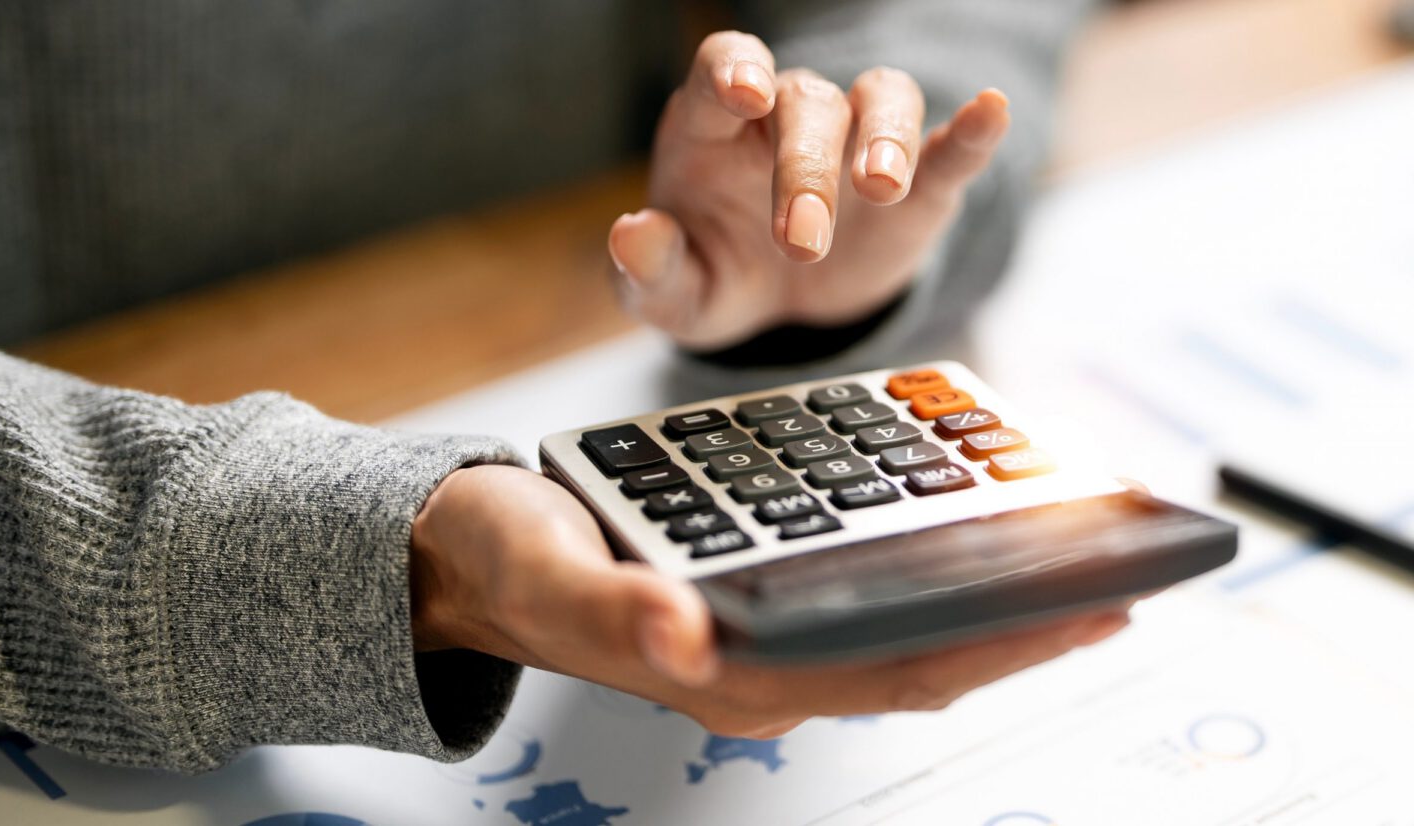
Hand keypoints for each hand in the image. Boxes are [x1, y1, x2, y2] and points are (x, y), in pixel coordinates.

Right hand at [411, 465, 1130, 737]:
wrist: (463, 550)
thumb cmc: (503, 559)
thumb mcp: (546, 570)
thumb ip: (612, 609)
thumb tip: (688, 630)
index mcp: (728, 668)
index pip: (894, 666)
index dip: (1002, 643)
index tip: (1096, 603)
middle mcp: (758, 662)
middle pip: (920, 652)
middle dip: (1024, 622)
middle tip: (1116, 572)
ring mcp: (758, 631)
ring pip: (897, 622)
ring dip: (982, 592)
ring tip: (1058, 548)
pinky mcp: (749, 592)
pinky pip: (856, 587)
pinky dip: (919, 560)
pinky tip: (949, 522)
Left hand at [609, 32, 1011, 351]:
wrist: (783, 308)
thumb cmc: (718, 275)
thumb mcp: (675, 294)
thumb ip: (648, 271)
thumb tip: (633, 236)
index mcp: (718, 128)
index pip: (724, 67)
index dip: (735, 69)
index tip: (743, 92)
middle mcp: (788, 117)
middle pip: (806, 103)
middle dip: (804, 169)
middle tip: (801, 242)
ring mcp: (857, 144)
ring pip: (881, 99)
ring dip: (883, 136)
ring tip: (881, 186)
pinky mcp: (916, 187)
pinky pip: (946, 146)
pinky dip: (970, 131)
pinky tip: (990, 113)